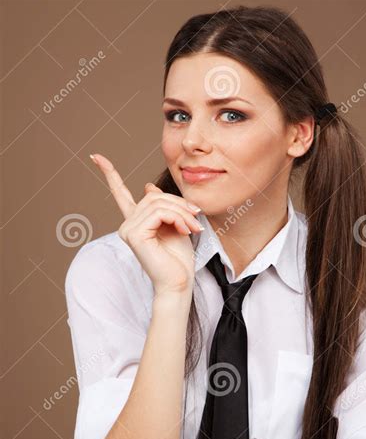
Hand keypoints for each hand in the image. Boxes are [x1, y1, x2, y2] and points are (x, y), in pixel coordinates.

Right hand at [90, 153, 203, 294]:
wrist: (179, 282)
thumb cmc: (178, 258)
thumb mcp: (174, 224)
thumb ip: (162, 206)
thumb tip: (148, 186)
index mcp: (136, 222)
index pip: (120, 194)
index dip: (109, 173)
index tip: (96, 156)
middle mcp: (127, 224)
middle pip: (153, 196)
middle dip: (179, 203)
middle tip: (197, 217)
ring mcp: (128, 229)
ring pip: (157, 203)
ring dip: (182, 212)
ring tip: (194, 226)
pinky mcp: (134, 234)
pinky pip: (158, 213)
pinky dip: (177, 218)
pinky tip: (185, 230)